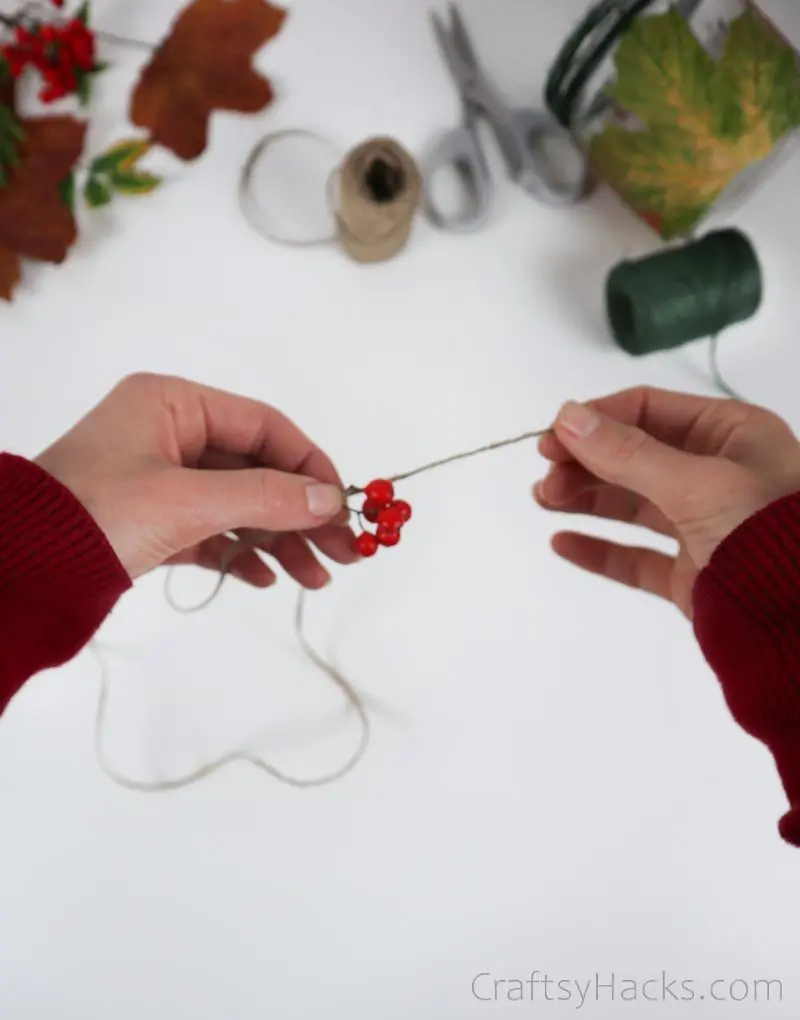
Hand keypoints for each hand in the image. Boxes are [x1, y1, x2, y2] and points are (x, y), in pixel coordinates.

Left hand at [35, 373, 358, 583]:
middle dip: (301, 515)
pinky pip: (211, 531)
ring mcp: (159, 479)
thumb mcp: (189, 501)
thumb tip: (331, 500)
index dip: (310, 466)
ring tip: (314, 579)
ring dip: (279, 541)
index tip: (343, 506)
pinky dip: (240, 554)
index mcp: (172, 404)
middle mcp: (169, 434)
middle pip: (257, 470)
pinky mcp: (151, 520)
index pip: (264, 427)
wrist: (20, 570)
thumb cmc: (95, 515)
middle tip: (345, 553)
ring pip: (238, 505)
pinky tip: (267, 579)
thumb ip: (266, 498)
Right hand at [534, 387, 799, 617]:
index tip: (552, 439)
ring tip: (544, 500)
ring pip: (631, 504)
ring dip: (585, 499)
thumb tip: (567, 417)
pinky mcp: (692, 572)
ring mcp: (704, 524)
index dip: (596, 420)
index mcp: (731, 433)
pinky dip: (599, 549)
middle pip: (634, 456)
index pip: (648, 410)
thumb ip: (626, 453)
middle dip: (585, 463)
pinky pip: (636, 556)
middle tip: (546, 479)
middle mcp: (717, 473)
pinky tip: (563, 542)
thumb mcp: (695, 482)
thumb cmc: (766, 531)